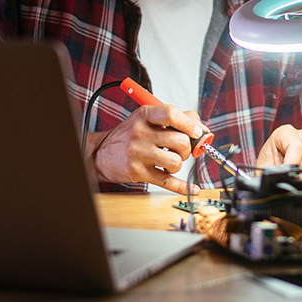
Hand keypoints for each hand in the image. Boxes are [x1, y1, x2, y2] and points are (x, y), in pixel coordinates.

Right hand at [88, 104, 206, 195]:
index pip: (172, 114)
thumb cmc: (129, 135)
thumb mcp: (146, 119)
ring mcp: (139, 154)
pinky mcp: (139, 172)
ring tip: (169, 160)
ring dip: (178, 163)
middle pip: (180, 140)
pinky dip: (183, 186)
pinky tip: (192, 187)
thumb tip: (201, 128)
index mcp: (144, 115)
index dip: (189, 123)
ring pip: (176, 161)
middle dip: (186, 148)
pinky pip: (168, 181)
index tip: (196, 131)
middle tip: (180, 149)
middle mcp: (140, 133)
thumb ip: (174, 118)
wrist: (101, 154)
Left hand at [254, 125, 301, 180]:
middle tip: (289, 182)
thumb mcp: (263, 166)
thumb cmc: (270, 162)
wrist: (276, 160)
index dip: (293, 165)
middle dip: (298, 177)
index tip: (287, 177)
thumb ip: (268, 172)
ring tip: (295, 179)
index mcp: (286, 132)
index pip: (297, 147)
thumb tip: (275, 180)